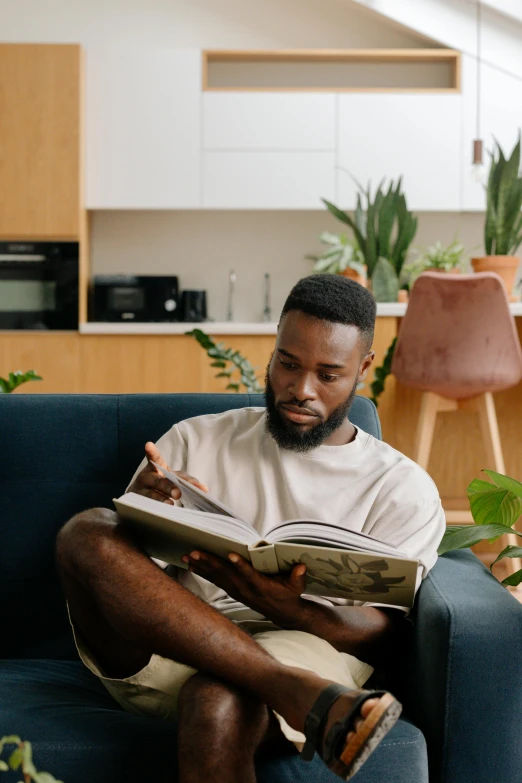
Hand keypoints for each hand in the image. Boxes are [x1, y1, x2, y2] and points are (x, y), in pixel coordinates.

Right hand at [127, 442, 208, 503]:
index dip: (151, 452)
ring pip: (150, 495)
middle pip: (157, 481)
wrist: (141, 495)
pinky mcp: (137, 504)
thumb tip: (204, 489)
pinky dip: (156, 509)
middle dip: (168, 487)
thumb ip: (188, 481)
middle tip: (178, 494)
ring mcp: (140, 491)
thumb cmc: (162, 482)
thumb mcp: (172, 478)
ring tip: (170, 504)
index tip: (148, 445)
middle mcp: (145, 477)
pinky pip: (147, 506)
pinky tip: (162, 513)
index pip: (154, 458)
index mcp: (155, 467)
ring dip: (161, 499)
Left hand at [182, 550, 307, 627]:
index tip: (231, 555)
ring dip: (202, 567)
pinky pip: (216, 581)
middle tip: (195, 552)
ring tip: (187, 556)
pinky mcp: (233, 591)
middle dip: (210, 563)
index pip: (250, 575)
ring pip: (217, 577)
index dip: (241, 566)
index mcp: (261, 586)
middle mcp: (246, 589)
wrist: (284, 614)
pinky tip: (191, 565)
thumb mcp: (298, 587)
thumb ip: (298, 577)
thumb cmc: (290, 595)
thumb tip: (302, 566)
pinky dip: (203, 572)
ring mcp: (238, 591)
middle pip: (226, 575)